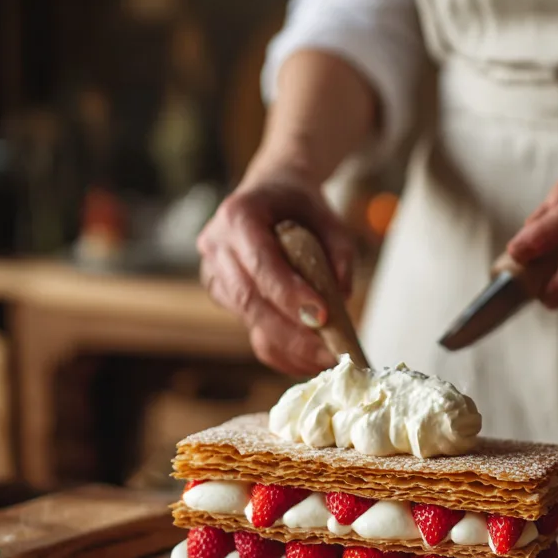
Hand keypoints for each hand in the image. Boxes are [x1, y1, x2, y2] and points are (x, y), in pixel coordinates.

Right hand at [197, 163, 355, 374]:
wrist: (271, 195)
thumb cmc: (300, 206)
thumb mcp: (328, 218)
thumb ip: (340, 252)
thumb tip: (343, 296)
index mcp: (238, 215)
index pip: (261, 263)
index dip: (289, 294)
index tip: (322, 317)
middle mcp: (217, 246)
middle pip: (250, 300)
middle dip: (291, 332)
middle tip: (329, 352)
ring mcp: (215, 275)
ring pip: (249, 320)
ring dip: (289, 345)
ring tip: (325, 359)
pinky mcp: (223, 298)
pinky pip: (250, 331)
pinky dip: (281, 351)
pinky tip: (307, 361)